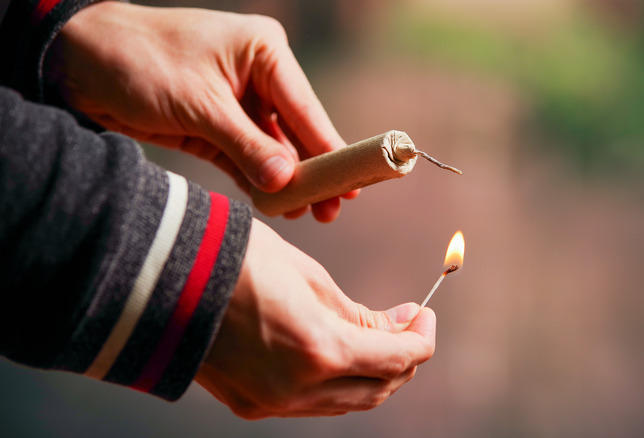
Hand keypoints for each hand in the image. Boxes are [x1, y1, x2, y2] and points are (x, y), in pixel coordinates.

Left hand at [49, 3, 357, 221]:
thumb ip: (246, 146)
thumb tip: (288, 182)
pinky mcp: (215, 125)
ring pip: (273, 148)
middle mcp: (258, 75)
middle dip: (312, 170)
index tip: (352, 181)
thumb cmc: (140, 62)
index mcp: (263, 52)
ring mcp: (237, 102)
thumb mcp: (199, 106)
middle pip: (296, 130)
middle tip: (333, 208)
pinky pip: (246, 157)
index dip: (329, 148)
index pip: (306, 107)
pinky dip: (258, 179)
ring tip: (308, 213)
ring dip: (286, 181)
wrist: (79, 63)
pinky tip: (275, 203)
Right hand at [195, 220, 435, 418]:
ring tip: (377, 335)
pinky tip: (337, 351)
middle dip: (403, 357)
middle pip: (378, 389)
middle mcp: (299, 389)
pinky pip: (312, 403)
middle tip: (407, 323)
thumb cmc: (237, 260)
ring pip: (346, 402)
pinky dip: (336, 381)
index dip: (421, 338)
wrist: (159, 276)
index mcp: (319, 350)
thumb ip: (356, 312)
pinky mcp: (249, 405)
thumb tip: (397, 325)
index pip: (397, 359)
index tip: (424, 313)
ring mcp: (272, 403)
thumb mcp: (308, 276)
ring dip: (372, 373)